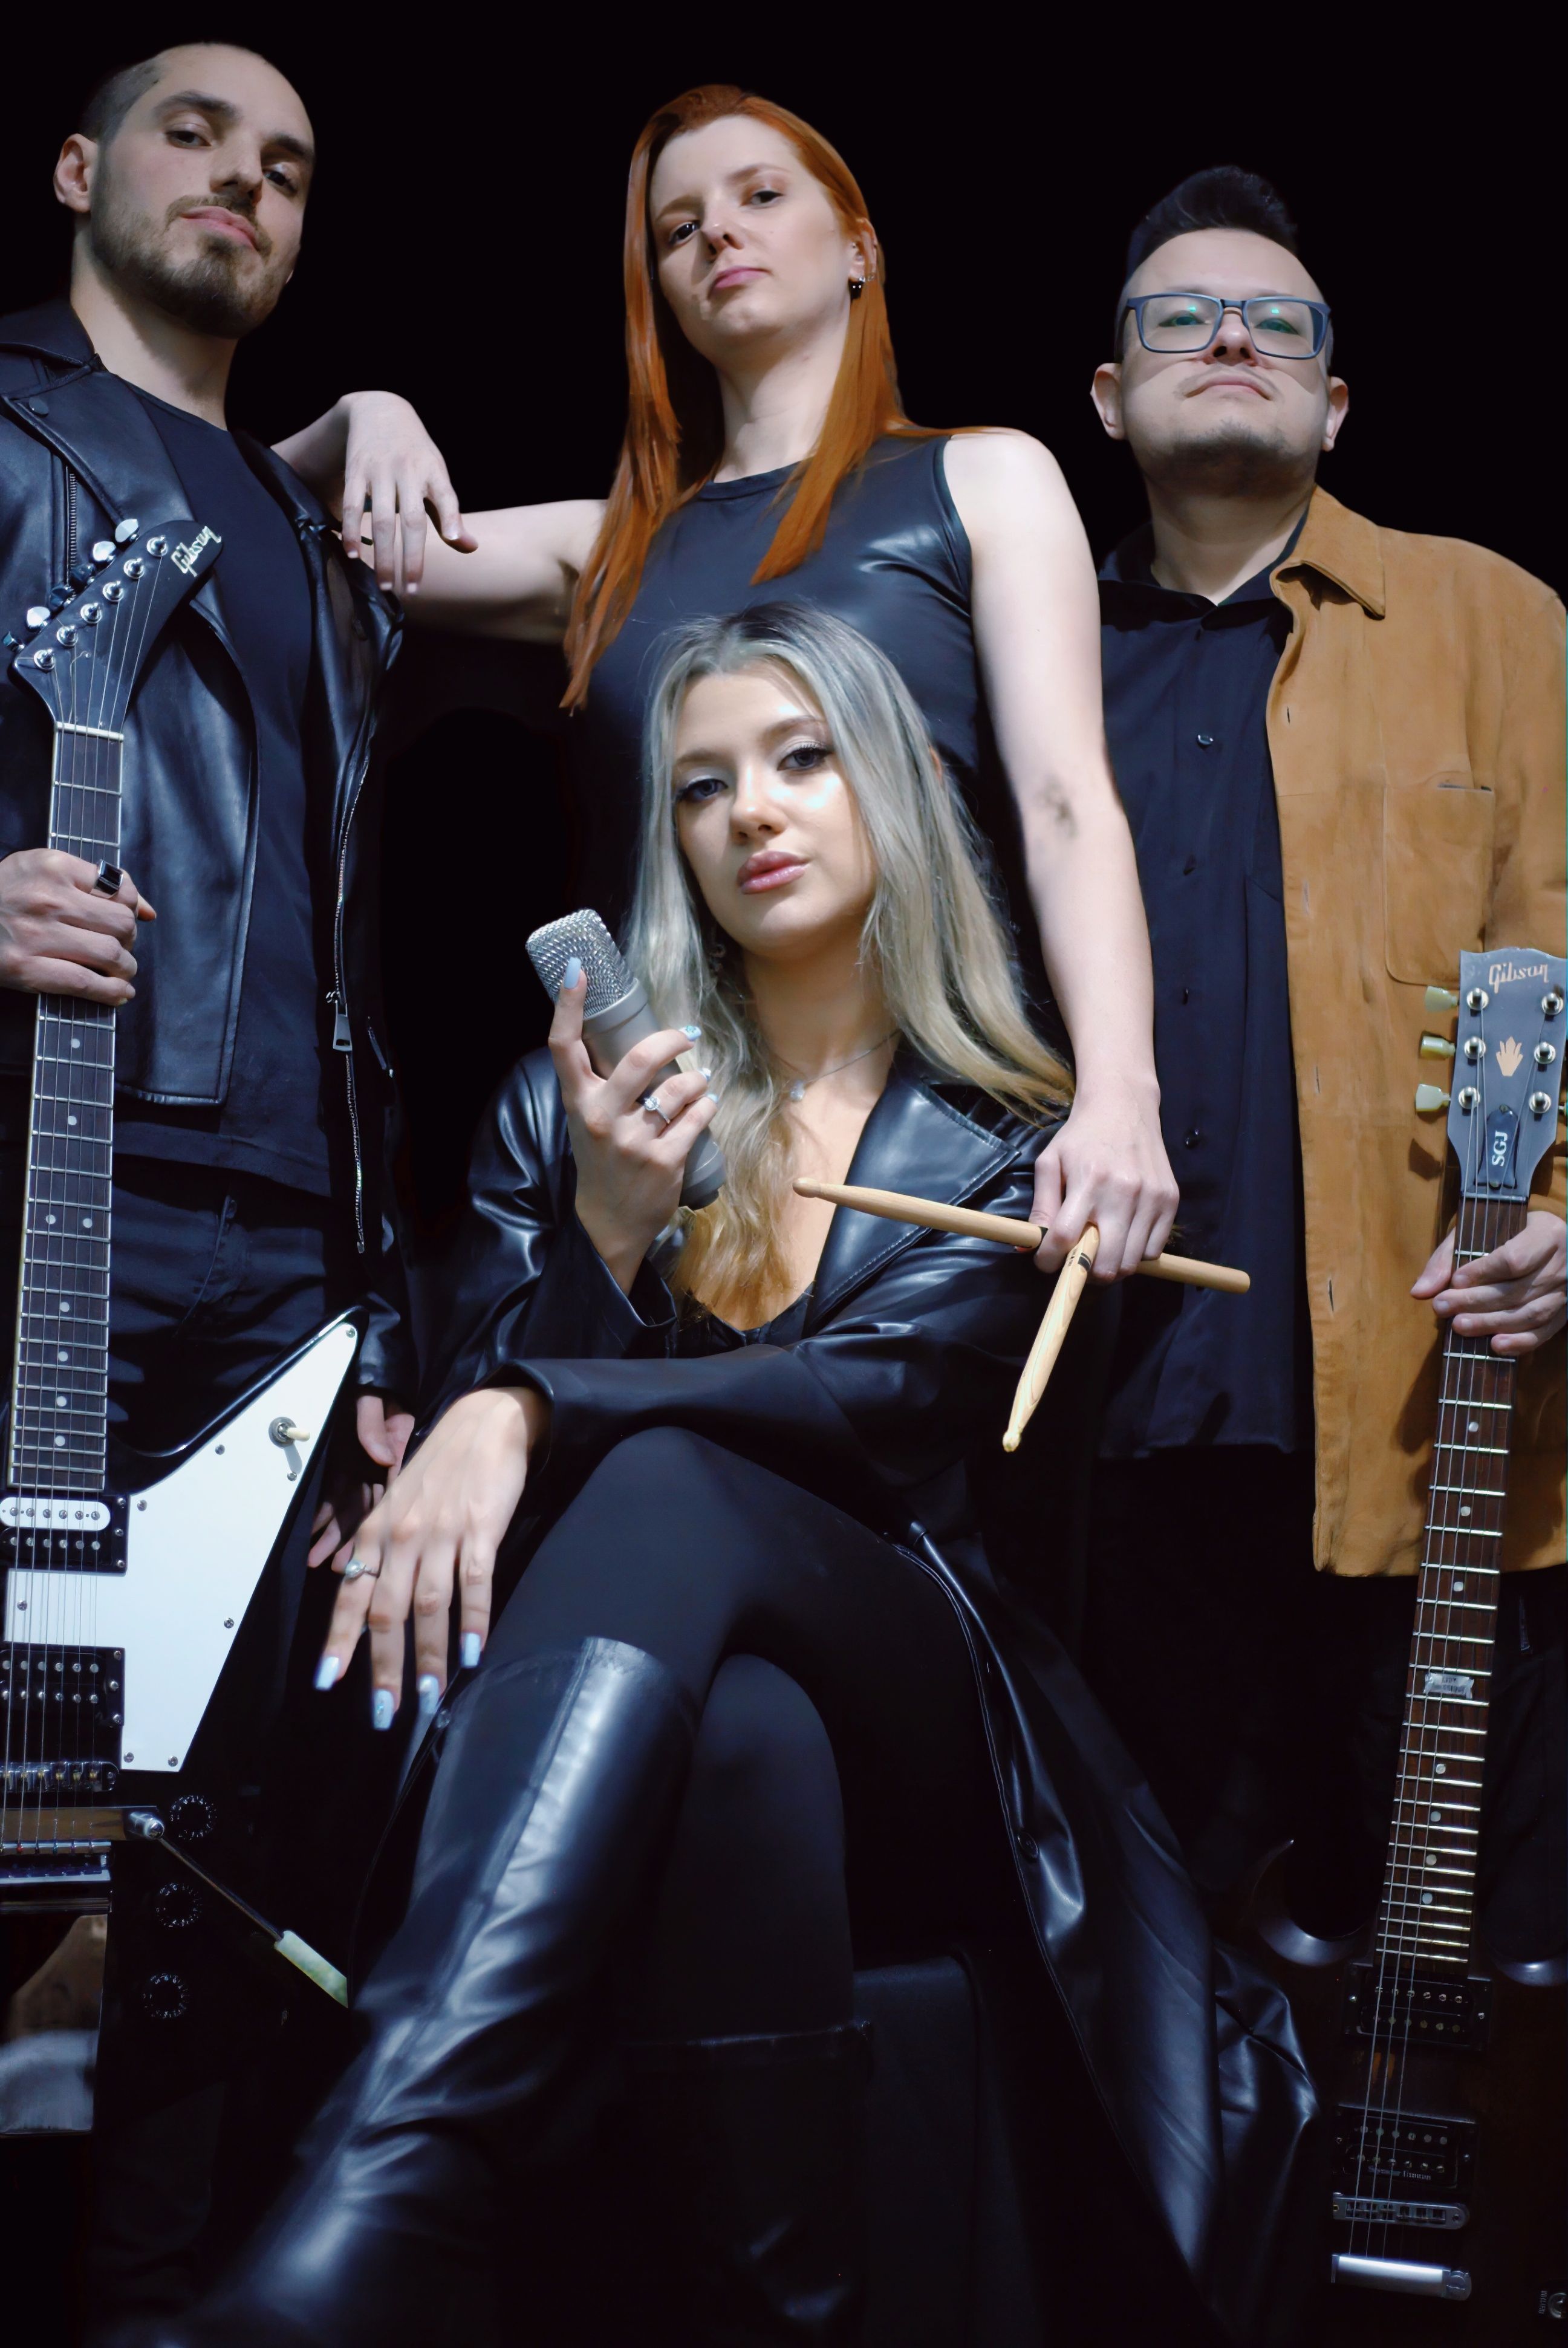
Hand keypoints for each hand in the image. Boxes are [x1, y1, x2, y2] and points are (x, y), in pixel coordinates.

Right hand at [0, 850, 153, 1003]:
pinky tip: (118, 994)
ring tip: (121, 972)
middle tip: (123, 949)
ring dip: (126, 969)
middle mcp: (47, 898)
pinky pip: (84, 982)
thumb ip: (93, 881)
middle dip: (130, 941)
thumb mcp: (40, 869)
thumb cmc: (3, 895)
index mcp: (52, 866)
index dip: (131, 909)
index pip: (118, 888)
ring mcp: (35, 934)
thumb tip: (146, 909)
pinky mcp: (25, 967)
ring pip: (110, 954)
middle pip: (121, 924)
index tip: (127, 921)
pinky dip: (110, 992)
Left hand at [316, 1385, 545, 1718]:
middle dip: (383, 1667)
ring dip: (427, 1656)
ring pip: (428, 1607)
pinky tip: (472, 1654)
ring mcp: (441, 1534)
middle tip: (385, 1713)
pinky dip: (472, 1622)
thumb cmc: (440, 1469)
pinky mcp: (480, 1531)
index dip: (339, 1639)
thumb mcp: (398, 1505)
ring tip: (427, 1697)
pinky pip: (474, 1585)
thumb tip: (368, 1606)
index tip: (328, 1681)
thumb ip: (383, 1552)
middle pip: (386, 1612)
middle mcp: (402, 1537)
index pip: (350, 1594)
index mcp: (376, 1532)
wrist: (485, 1423)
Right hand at [338, 392, 477, 594]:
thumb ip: (450, 515)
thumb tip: (471, 548)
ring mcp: (380, 470)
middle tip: (408, 591)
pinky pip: (352, 505)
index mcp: (433, 472)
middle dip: (411, 557)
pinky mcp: (355, 469)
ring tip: (383, 584)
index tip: (453, 541)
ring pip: (381, 517)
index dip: (451, 520)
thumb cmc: (415, 455)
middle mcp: (408, 470)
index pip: (447, 497)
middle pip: (411, 519)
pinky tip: (350, 554)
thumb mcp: (437, 477)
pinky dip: (351, 531)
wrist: (380, 409)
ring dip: (382, 554)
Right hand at [549, 970, 718, 1290]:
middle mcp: (602, 1118)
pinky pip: (699, 1116)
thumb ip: (601, 1084)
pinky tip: (706, 1105)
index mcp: (578, 1103)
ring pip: (680, 1087)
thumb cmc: (602, 1161)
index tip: (576, 970)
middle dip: (671, 1039)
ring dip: (698, 1079)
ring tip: (699, 1084)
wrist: (609, 1221)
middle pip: (640, 1059)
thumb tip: (636, 1038)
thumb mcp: (589, 1120)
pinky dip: (708, 1105)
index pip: (563, 1046)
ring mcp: (634, 1141)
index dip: (567, 1005)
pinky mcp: (665, 1161)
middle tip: (686, 1035)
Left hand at [1030, 1080, 1179, 1281]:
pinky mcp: (1170, 1200)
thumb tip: (1025, 1246)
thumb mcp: (1051, 1162)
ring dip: (1111, 1266)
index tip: (1045, 1262)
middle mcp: (1122, 1192)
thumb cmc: (1082, 1136)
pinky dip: (1137, 1254)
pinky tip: (1124, 1237)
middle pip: (1104, 1262)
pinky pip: (1155, 1250)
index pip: (1065, 1238)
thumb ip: (1041, 1206)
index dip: (1050, 1260)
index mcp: (1088, 1181)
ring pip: (1131, 1263)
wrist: (1125, 1105)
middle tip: (1075, 1261)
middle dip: (1083, 1271)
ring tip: (1099, 1251)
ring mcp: (1151, 1198)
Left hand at [1411, 1210, 1566, 1356]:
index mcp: (1545, 1233)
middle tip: (1443, 1308)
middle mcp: (1562, 1263)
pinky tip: (1494, 1346)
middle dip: (1476, 1301)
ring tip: (1459, 1326)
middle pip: (1517, 1289)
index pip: (1513, 1259)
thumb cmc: (1505, 1235)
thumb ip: (1446, 1258)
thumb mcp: (1476, 1233)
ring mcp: (1566, 1291)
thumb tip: (1419, 1291)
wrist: (1547, 1247)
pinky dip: (1520, 1342)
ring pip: (1530, 1314)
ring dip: (1492, 1323)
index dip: (1482, 1273)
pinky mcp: (1565, 1314)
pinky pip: (1544, 1332)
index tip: (1455, 1281)